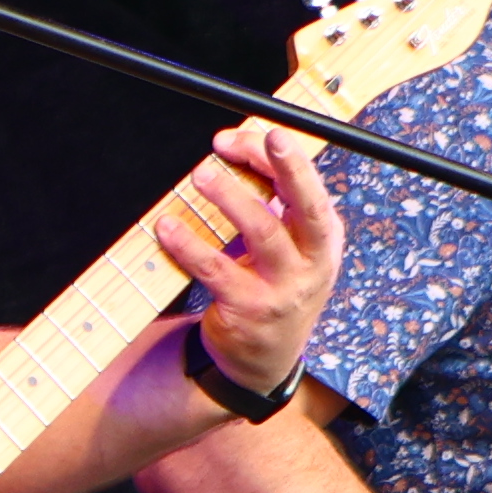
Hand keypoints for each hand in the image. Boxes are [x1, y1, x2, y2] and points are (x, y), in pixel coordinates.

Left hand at [162, 121, 342, 402]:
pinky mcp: (249, 311)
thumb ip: (268, 198)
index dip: (288, 158)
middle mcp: (313, 264)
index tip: (259, 131)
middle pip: (307, 209)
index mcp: (324, 240)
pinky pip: (216, 271)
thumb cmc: (272, 287)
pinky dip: (189, 245)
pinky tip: (167, 227)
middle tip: (263, 137)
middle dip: (289, 169)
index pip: (312, 189)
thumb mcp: (286, 247)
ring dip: (230, 199)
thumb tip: (234, 144)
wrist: (264, 361)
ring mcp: (284, 290)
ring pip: (263, 234)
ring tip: (200, 175)